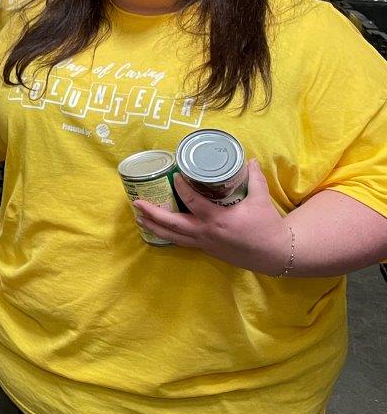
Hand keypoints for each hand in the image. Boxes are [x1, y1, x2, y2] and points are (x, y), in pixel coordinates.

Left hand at [132, 160, 289, 274]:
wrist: (276, 254)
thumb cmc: (268, 226)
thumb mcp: (260, 199)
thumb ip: (254, 178)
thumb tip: (248, 159)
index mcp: (217, 219)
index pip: (191, 201)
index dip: (180, 187)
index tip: (173, 176)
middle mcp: (206, 233)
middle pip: (172, 224)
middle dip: (152, 213)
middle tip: (136, 202)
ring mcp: (205, 244)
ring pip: (173, 237)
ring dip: (155, 227)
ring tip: (139, 218)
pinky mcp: (208, 250)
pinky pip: (183, 243)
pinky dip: (169, 236)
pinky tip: (158, 230)